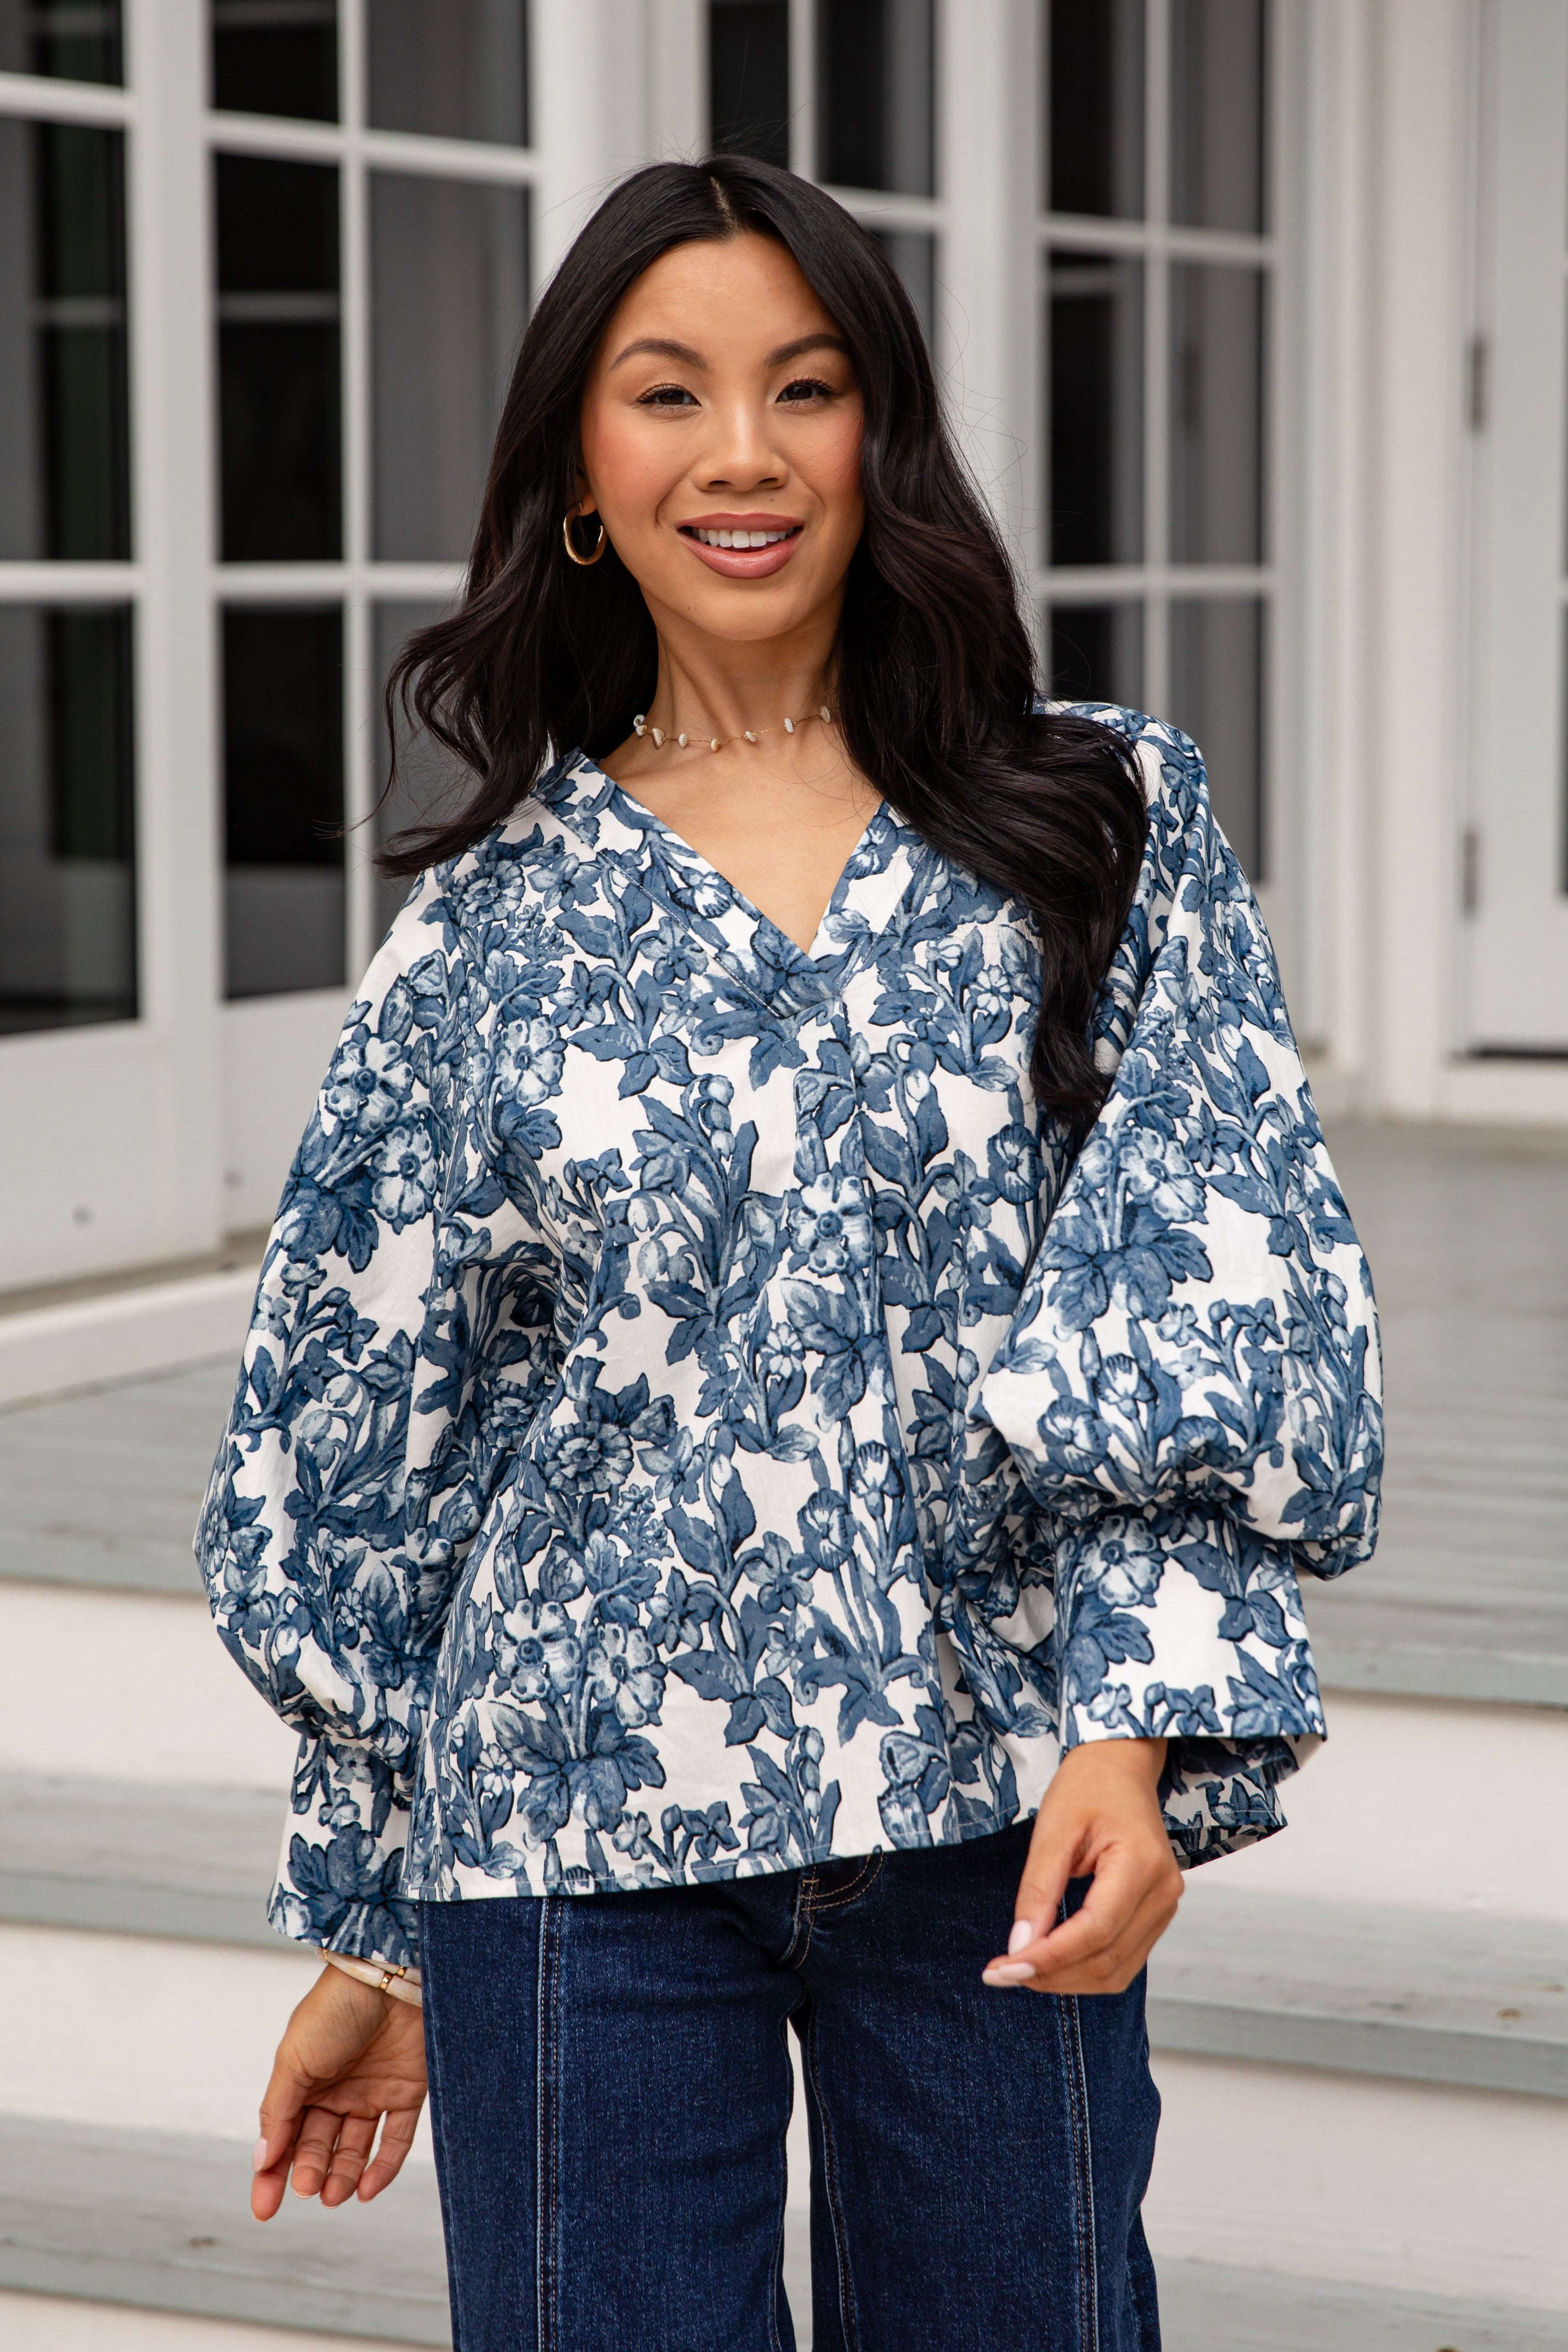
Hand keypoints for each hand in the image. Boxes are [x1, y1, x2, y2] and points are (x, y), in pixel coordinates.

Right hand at [251, 1962, 427, 2219]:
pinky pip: (396, 2139)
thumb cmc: (335, 2007)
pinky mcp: (408, 2091)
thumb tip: (262, 2159)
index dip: (271, 2174)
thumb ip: (277, 2111)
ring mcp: (374, 2091)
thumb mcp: (293, 2059)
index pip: (284, 2137)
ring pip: (355, 2149)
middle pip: (318, 2147)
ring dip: (342, 2177)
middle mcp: (339, 2090)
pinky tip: (367, 2189)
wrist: (389, 1974)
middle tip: (308, 2188)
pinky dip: (382, 2168)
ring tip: (333, 2193)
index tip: (264, 2209)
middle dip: (309, 2172)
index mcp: (305, 2081)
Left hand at [983, 1738, 1180, 1994]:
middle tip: (1000, 1973)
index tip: (1003, 1969)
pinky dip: (1083, 1969)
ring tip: (1020, 1969)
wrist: (1120, 1768)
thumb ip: (1038, 1890)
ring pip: (1116, 1971)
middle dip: (1050, 1974)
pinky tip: (1049, 1960)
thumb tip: (1020, 1946)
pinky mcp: (1155, 1916)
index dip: (1048, 1957)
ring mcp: (1164, 1907)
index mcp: (1142, 1864)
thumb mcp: (1052, 1829)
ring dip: (1066, 1980)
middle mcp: (1163, 1892)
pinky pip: (1122, 1960)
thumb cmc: (1087, 1788)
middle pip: (1106, 1959)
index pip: (1095, 1930)